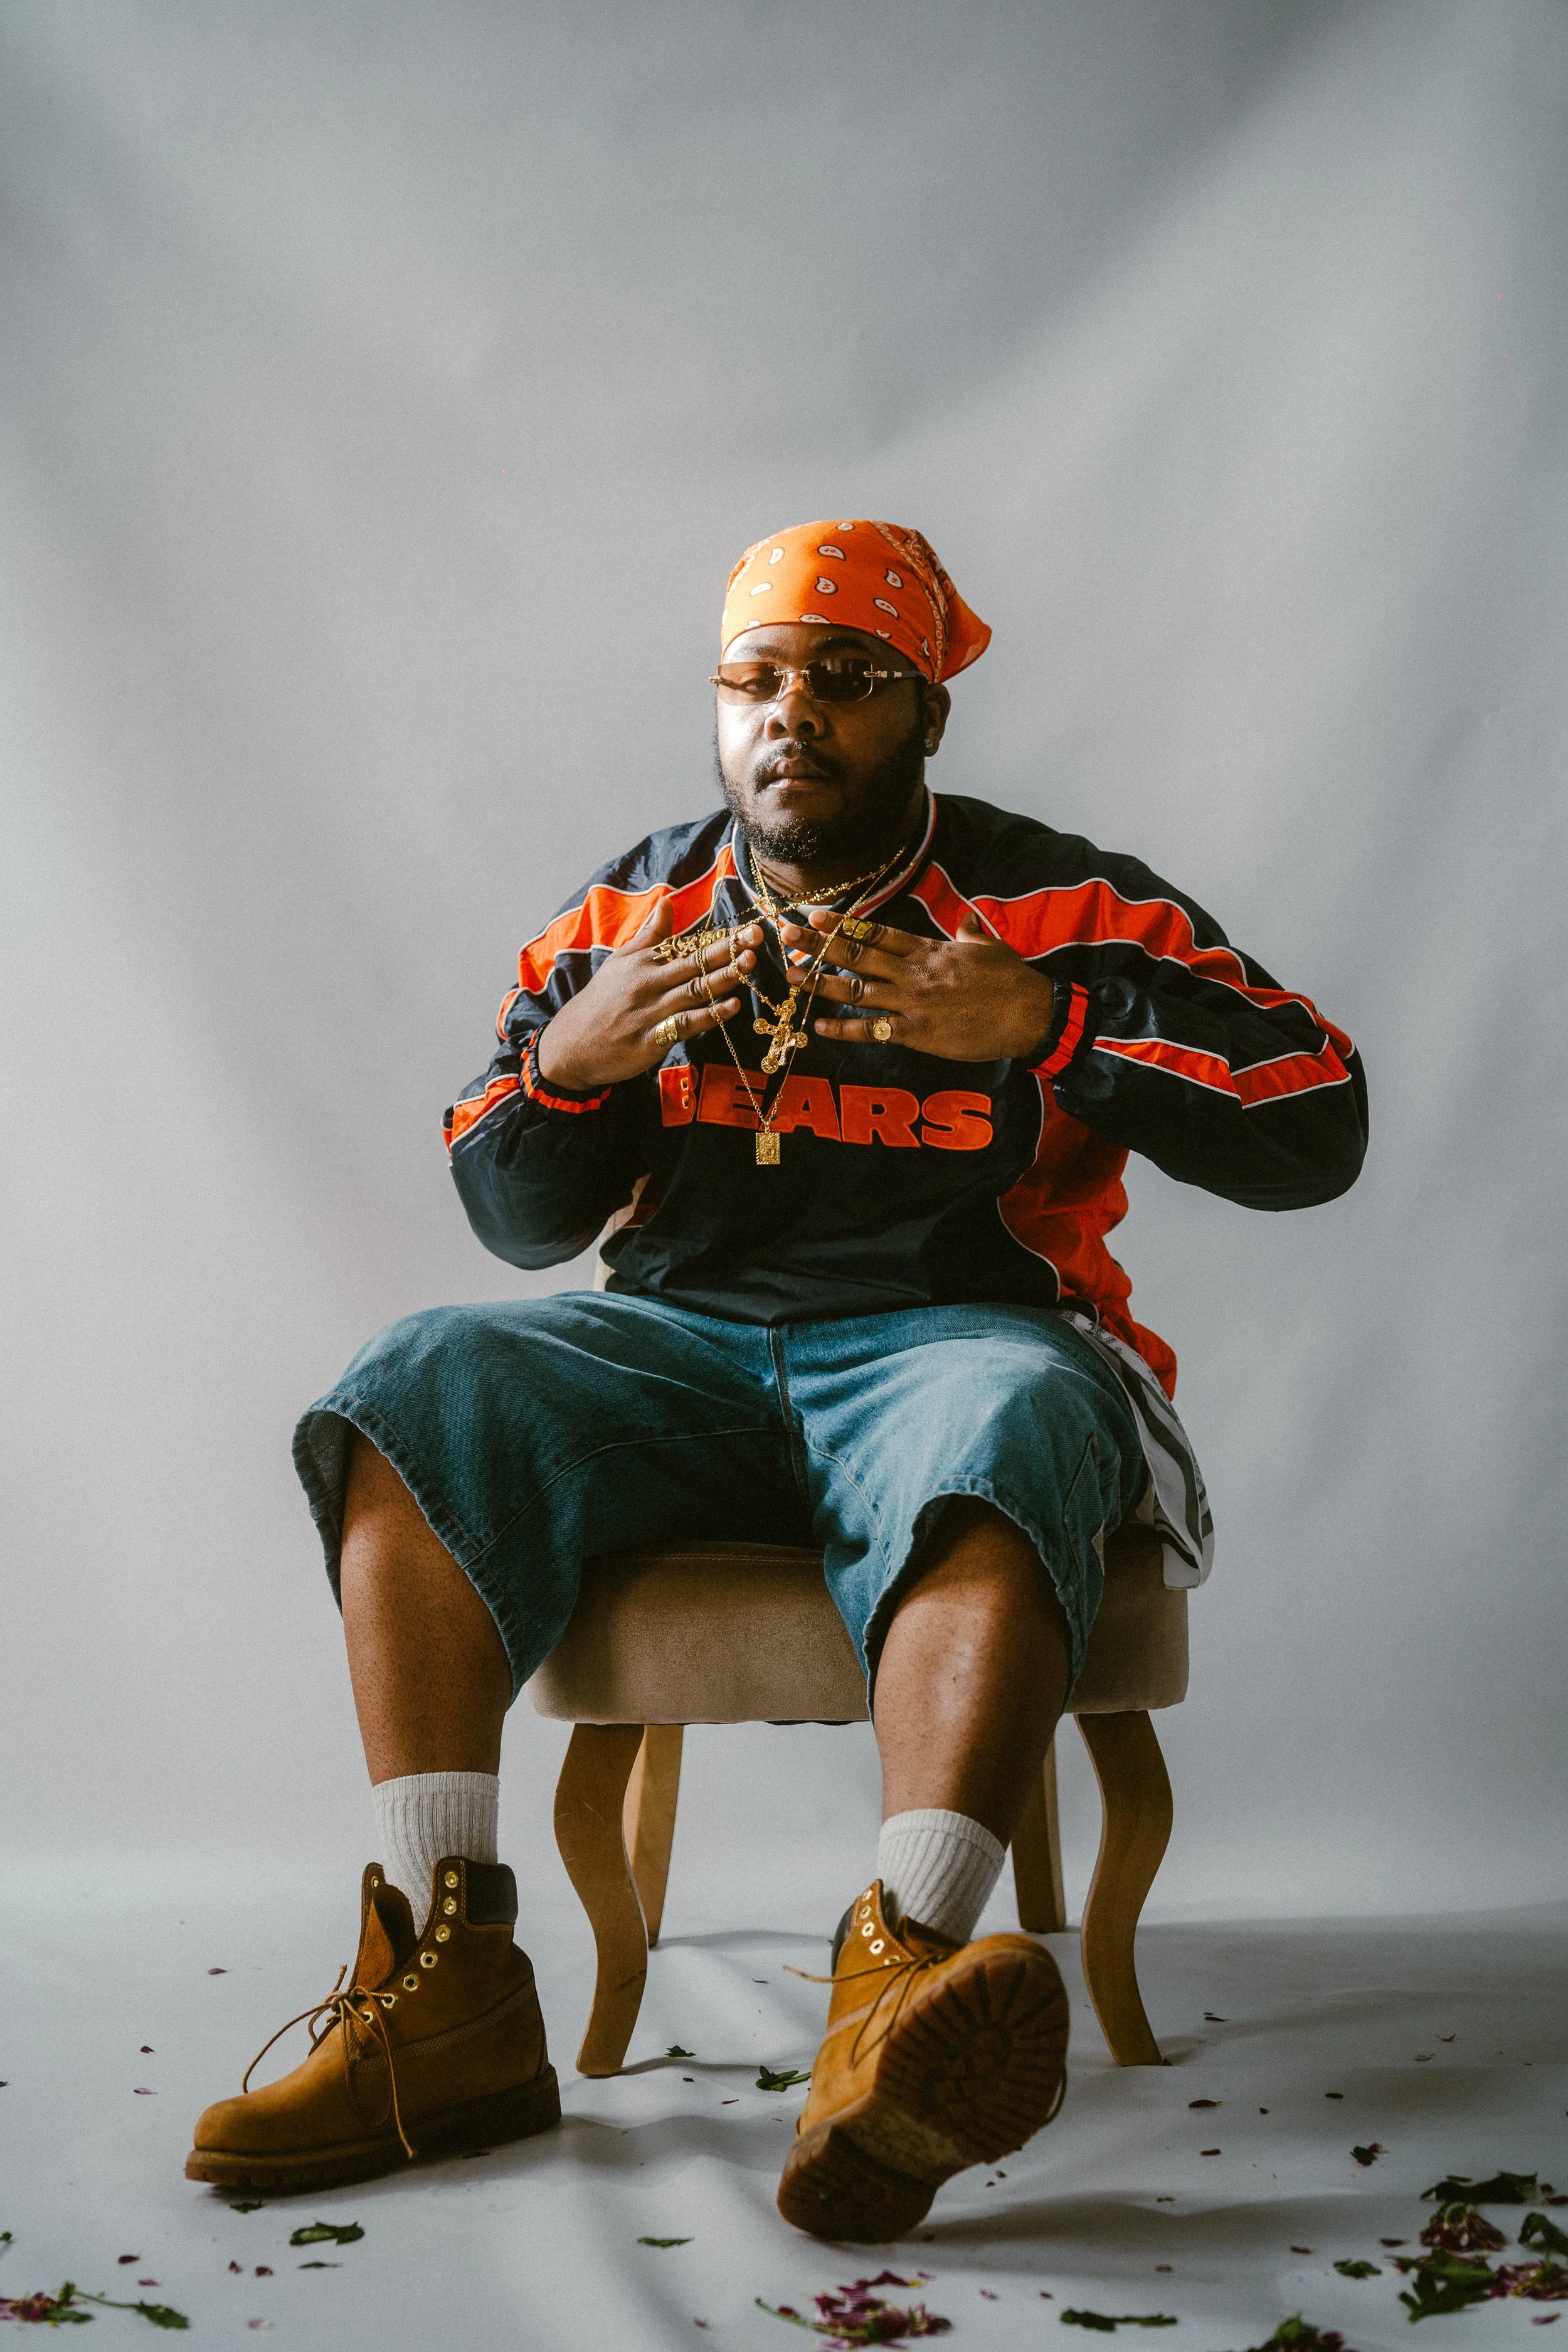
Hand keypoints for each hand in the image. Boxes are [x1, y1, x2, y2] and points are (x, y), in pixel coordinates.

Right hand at [535, 901, 760, 1089]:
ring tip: (749, 964)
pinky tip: (731, 1007)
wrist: (571, 1045)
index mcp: (641, 962)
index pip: (685, 946)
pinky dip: (709, 1016)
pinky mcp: (650, 1040)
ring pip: (693, 991)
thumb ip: (649, 934)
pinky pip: (684, 1024)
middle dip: (727, 949)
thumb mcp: (620, 962)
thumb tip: (668, 901)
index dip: (717, 938)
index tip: (746, 927)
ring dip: (723, 977)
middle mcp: (646, 983)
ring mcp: (649, 1012)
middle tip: (756, 936)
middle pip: (693, 963)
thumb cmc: (601, 1001)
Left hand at [781, 908, 1054, 1063]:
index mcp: (928, 950)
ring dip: (821, 983)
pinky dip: (845, 1029)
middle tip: (786, 935)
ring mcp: (913, 1003)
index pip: (877, 933)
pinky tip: (819, 1026)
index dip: (843, 924)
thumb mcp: (989, 947)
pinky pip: (873, 1030)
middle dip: (819, 944)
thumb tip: (965, 919)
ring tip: (792, 976)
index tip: (815, 915)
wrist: (1028, 1014)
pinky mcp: (917, 1033)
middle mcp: (913, 973)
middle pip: (856, 956)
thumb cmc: (1012, 980)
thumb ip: (970, 933)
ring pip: (856, 991)